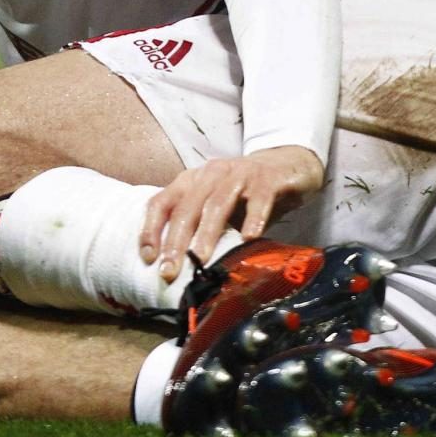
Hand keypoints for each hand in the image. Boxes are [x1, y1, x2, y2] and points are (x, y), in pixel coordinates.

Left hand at [140, 145, 324, 281]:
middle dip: (176, 242)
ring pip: (218, 204)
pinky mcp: (267, 178)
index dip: (151, 230)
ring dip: (207, 234)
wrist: (287, 164)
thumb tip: (180, 270)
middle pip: (187, 208)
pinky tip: (248, 238)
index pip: (161, 203)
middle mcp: (210, 174)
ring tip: (201, 260)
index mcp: (191, 181)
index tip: (148, 259)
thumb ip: (200, 230)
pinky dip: (253, 218)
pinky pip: (259, 199)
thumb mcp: (216, 208)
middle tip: (169, 271)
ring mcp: (239, 174)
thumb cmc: (245, 193)